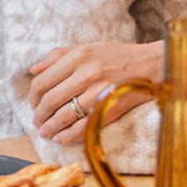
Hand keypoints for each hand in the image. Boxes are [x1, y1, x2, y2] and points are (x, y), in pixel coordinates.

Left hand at [30, 41, 163, 143]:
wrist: (154, 65)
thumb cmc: (120, 56)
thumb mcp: (89, 48)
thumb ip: (59, 55)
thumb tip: (33, 70)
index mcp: (79, 56)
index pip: (42, 82)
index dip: (32, 98)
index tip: (35, 104)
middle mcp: (87, 73)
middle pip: (49, 101)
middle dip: (39, 115)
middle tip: (38, 122)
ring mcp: (99, 92)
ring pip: (63, 116)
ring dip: (50, 128)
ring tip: (46, 132)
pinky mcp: (109, 107)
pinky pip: (81, 127)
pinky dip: (66, 136)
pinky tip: (61, 138)